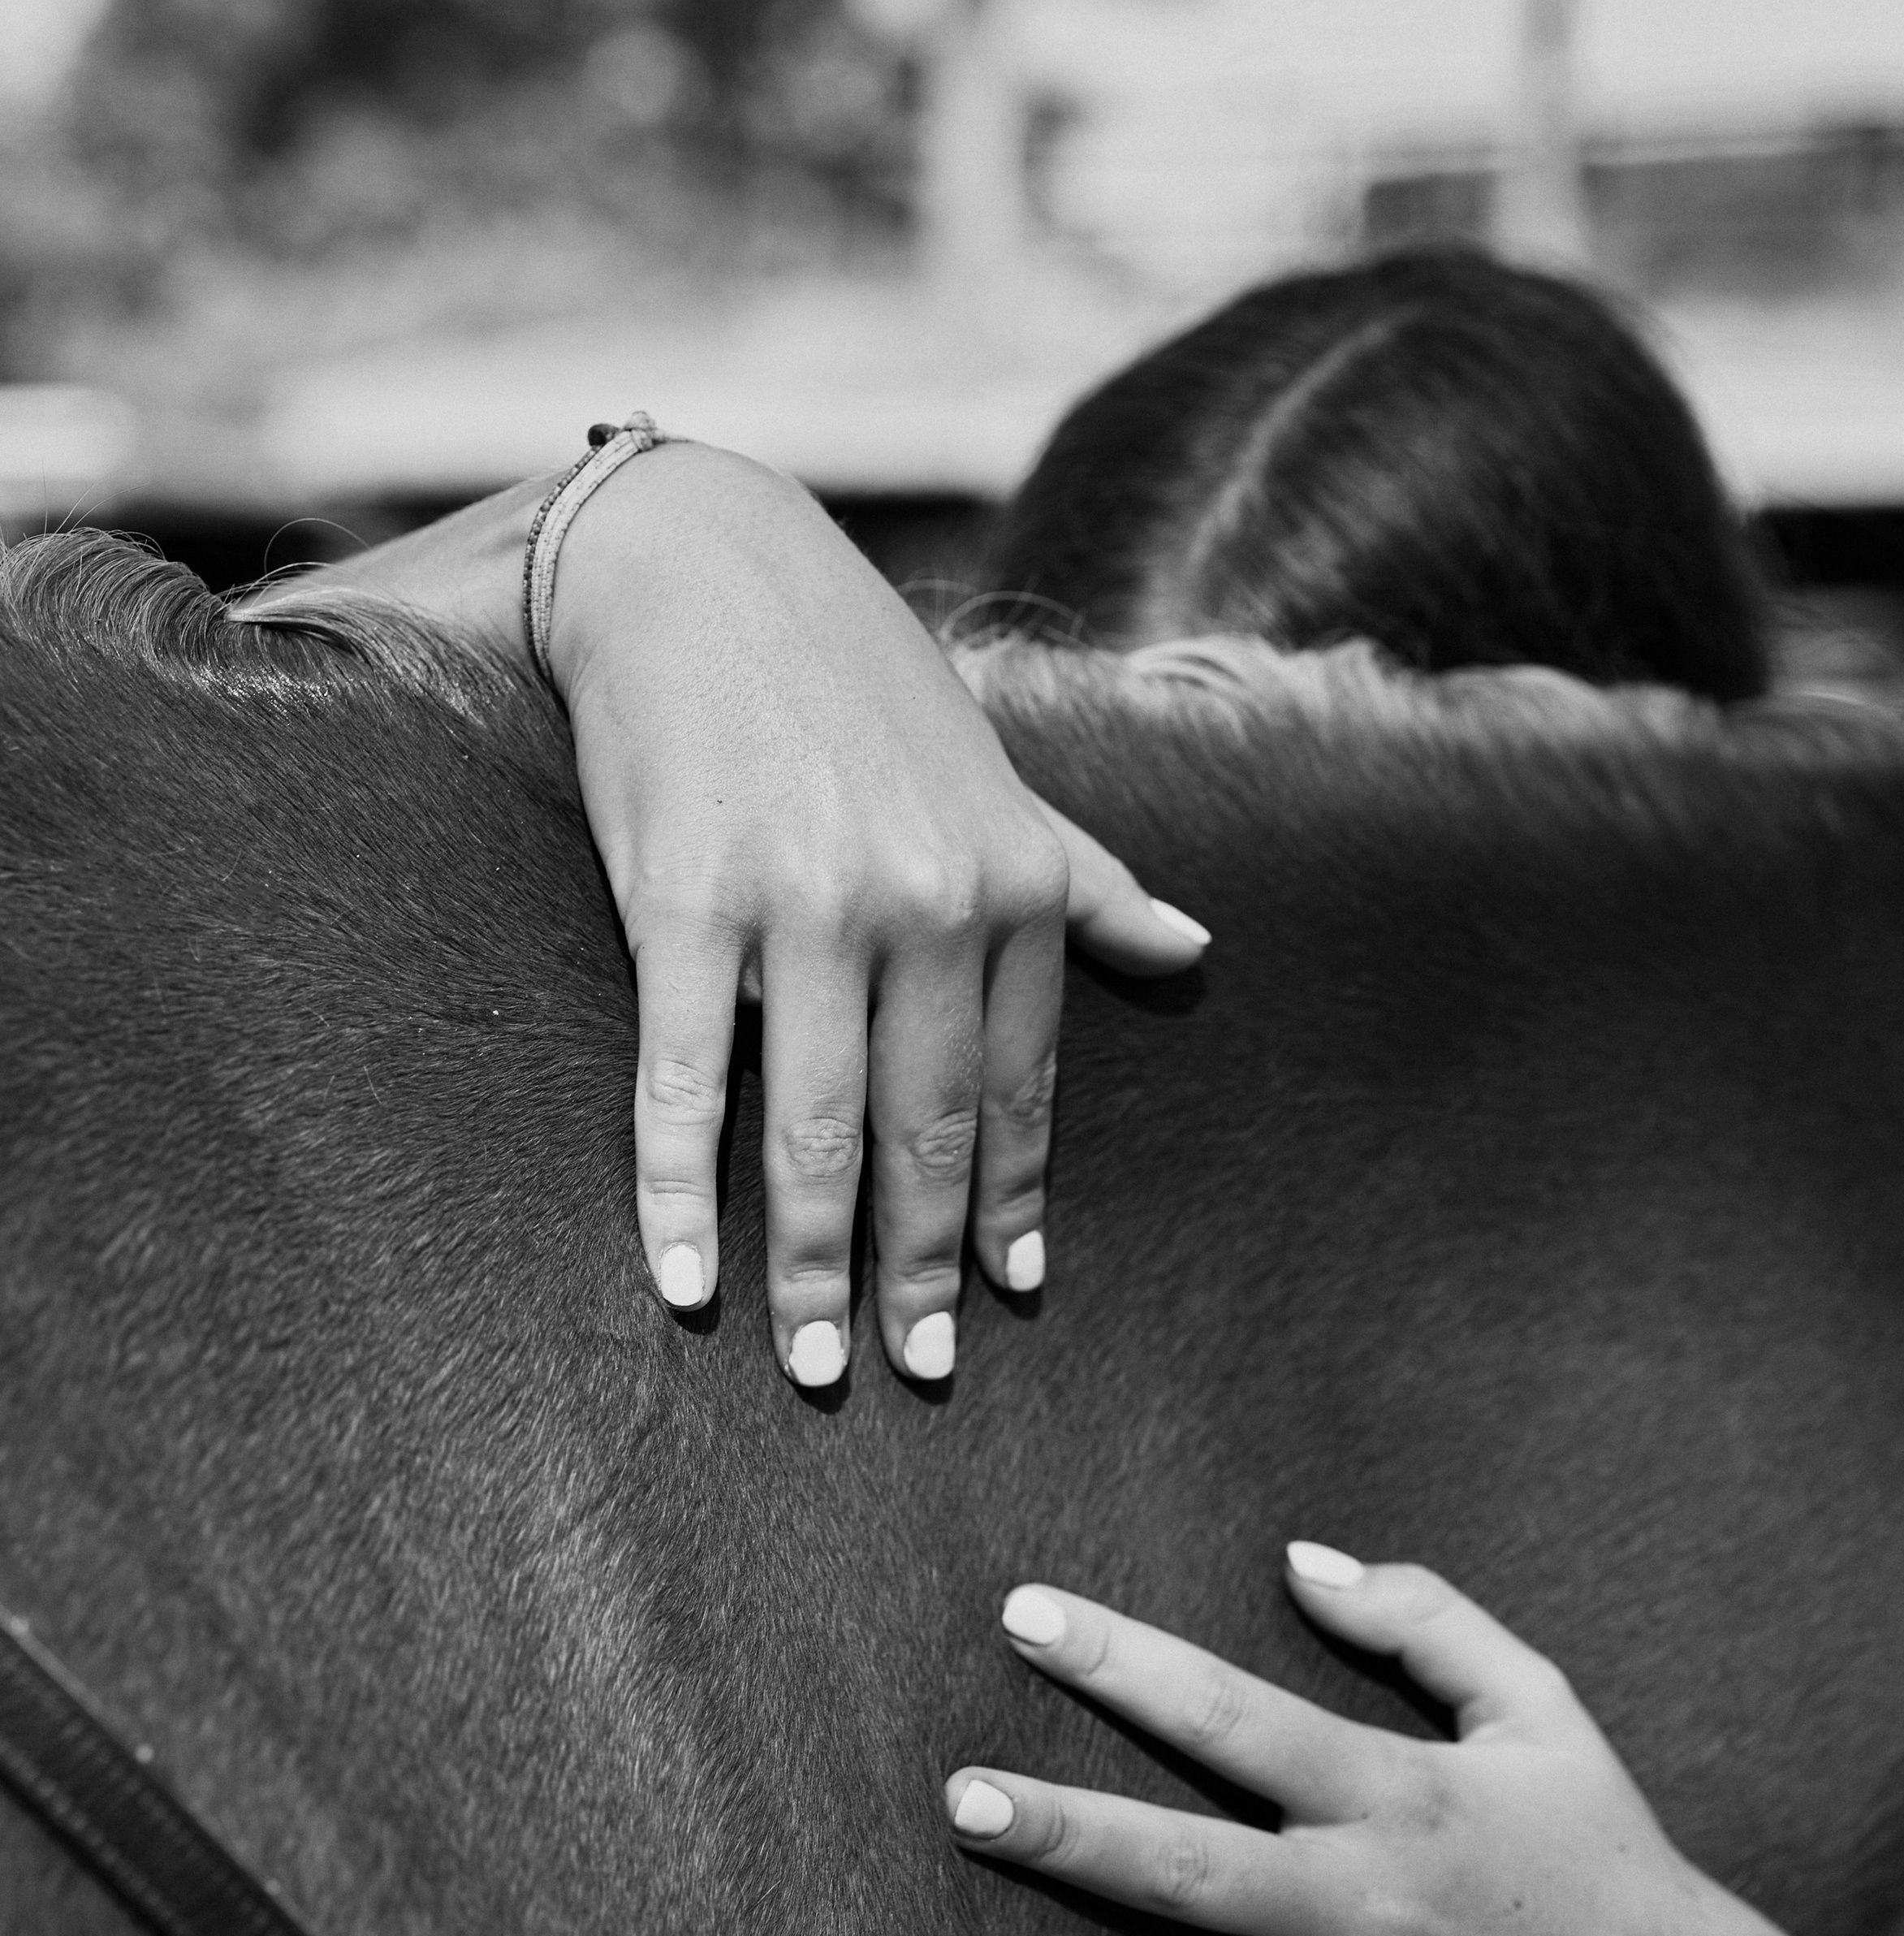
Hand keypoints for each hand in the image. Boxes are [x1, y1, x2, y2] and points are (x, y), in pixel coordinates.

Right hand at [552, 448, 1205, 1382]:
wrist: (703, 567)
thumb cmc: (856, 684)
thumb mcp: (996, 779)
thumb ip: (1088, 881)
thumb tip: (1193, 953)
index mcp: (1012, 885)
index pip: (1020, 1086)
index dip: (1014, 1200)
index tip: (1009, 1291)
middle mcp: (924, 903)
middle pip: (924, 1133)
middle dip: (919, 1269)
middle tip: (916, 1368)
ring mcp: (802, 906)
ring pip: (813, 1130)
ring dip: (811, 1267)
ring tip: (810, 1362)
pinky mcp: (684, 902)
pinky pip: (683, 1080)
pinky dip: (678, 1192)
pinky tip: (682, 1280)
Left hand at [946, 1548, 1788, 1935]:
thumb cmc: (1604, 1856)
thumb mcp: (1542, 1710)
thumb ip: (1428, 1620)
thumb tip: (1303, 1557)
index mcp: (1396, 1798)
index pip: (1238, 1716)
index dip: (1127, 1663)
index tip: (1023, 1614)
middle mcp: (1371, 1913)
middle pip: (1196, 1870)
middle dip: (1073, 1835)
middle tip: (964, 1804)